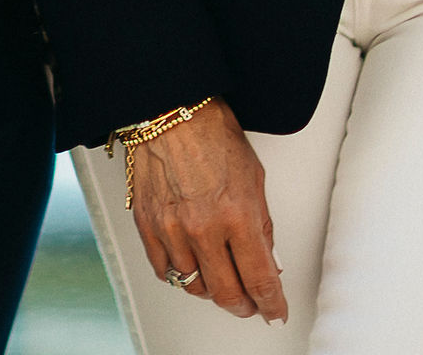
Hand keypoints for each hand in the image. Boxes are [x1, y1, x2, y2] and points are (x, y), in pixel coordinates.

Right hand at [126, 99, 286, 323]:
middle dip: (244, 306)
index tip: (275, 311)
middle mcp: (203, 228)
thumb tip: (267, 260)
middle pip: (226, 293)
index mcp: (237, 215)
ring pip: (193, 286)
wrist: (170, 111)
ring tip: (221, 283)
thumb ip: (261, 225)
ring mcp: (172, 229)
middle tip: (251, 305)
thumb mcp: (254, 179)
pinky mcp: (148, 225)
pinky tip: (191, 269)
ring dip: (212, 291)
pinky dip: (180, 276)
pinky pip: (164, 270)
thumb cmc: (212, 134)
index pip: (260, 279)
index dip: (271, 304)